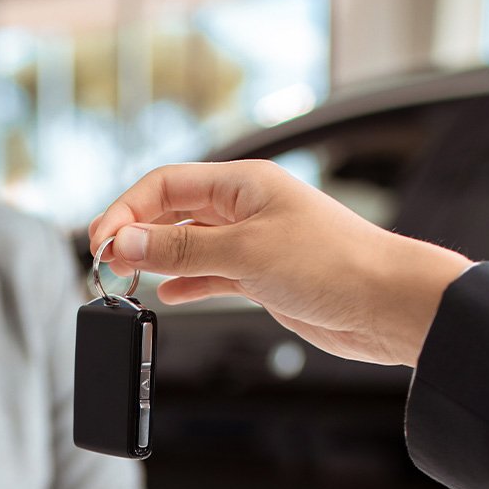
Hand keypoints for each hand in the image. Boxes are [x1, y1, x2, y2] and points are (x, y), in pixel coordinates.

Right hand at [88, 160, 471, 366]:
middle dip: (135, 236)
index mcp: (242, 184)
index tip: (101, 242)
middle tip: (106, 264)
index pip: (165, 184)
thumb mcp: (245, 254)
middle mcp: (245, 208)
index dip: (127, 210)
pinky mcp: (262, 276)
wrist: (387, 305)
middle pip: (171, 213)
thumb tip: (125, 243)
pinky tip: (166, 297)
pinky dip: (184, 284)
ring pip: (187, 246)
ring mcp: (253, 243)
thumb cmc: (335, 264)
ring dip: (155, 262)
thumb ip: (180, 251)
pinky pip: (209, 274)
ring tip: (127, 282)